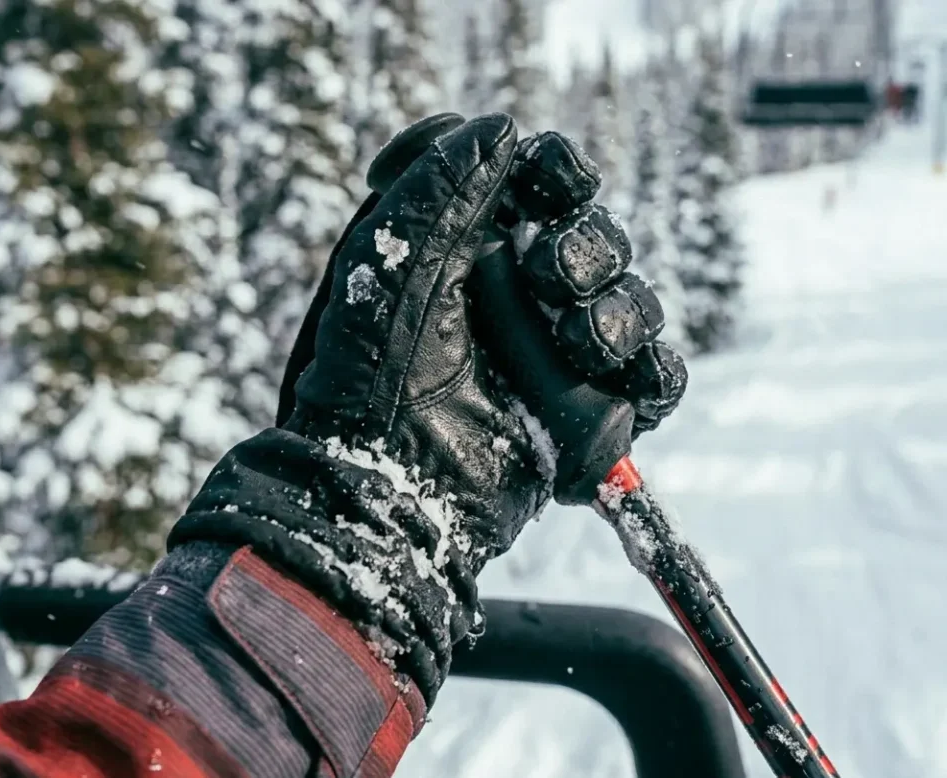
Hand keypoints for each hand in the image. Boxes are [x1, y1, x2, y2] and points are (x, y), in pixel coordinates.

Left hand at [170, 114, 686, 703]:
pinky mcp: (590, 416)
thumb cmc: (366, 371)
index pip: (547, 184)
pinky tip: (618, 380)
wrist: (383, 482)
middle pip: (602, 241)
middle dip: (588, 252)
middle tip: (550, 277)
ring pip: (636, 307)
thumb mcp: (386, 261)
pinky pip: (658, 382)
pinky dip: (652, 377)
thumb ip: (436, 182)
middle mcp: (524, 296)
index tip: (551, 183)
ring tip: (580, 343)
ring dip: (618, 316)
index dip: (562, 174)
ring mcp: (559, 358)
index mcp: (478, 248)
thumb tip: (501, 126)